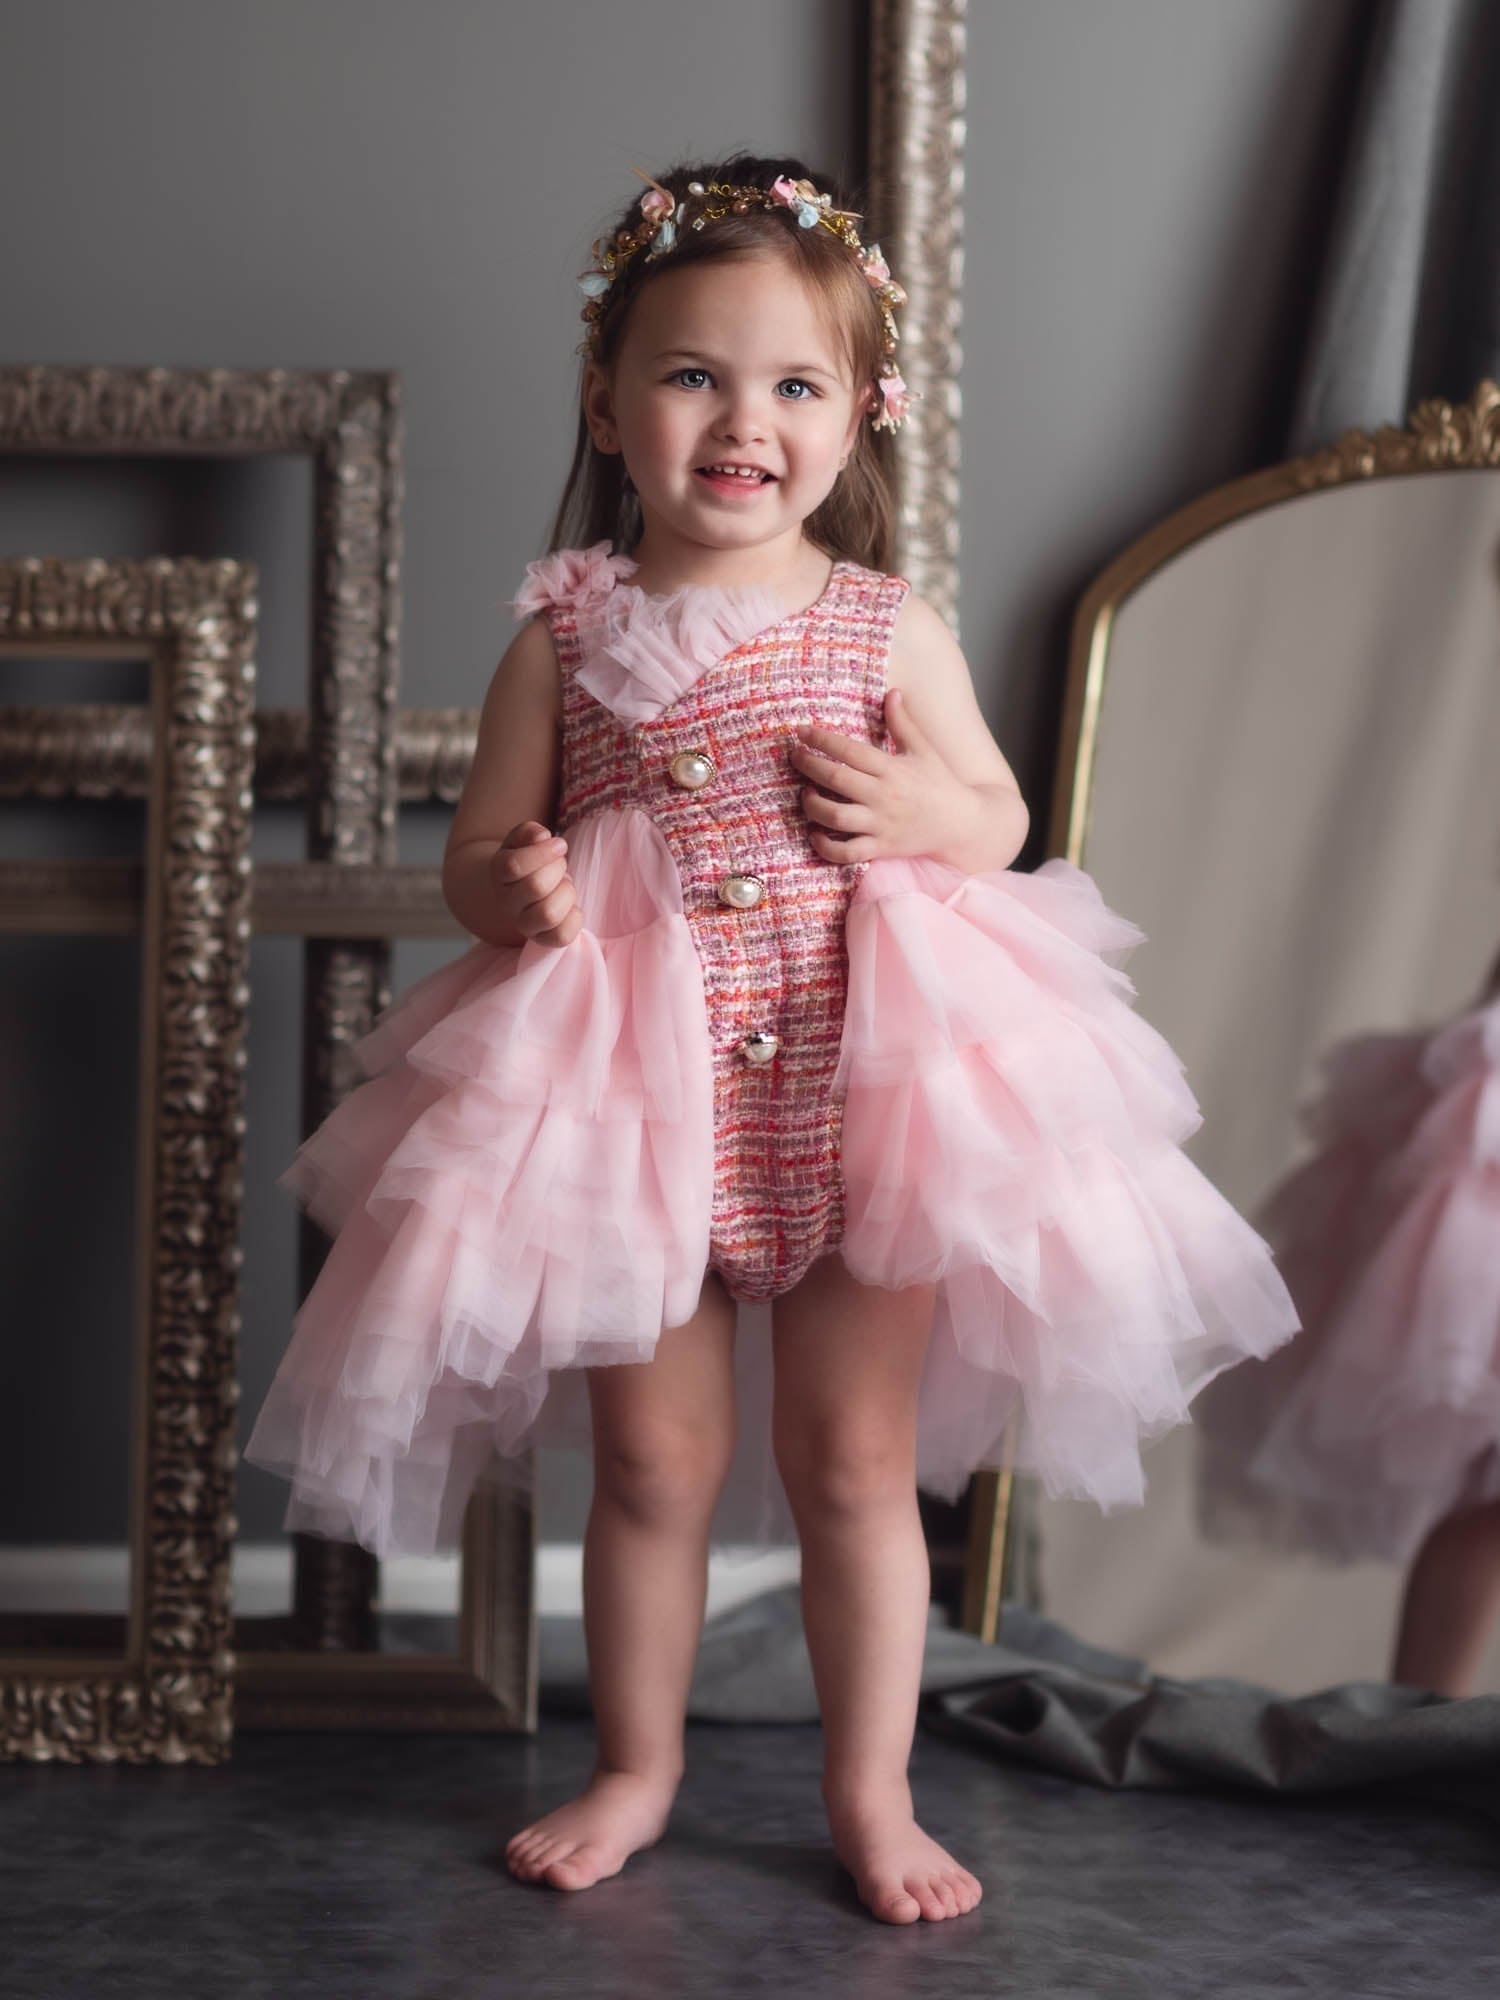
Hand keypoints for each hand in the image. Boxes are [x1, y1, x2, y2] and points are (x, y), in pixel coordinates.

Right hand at [489, 820, 583, 947]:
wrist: (515, 891)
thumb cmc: (526, 861)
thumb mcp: (522, 841)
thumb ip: (529, 832)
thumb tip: (542, 837)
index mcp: (499, 875)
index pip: (514, 866)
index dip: (543, 852)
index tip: (558, 845)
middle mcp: (507, 902)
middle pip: (536, 886)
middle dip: (557, 869)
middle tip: (559, 865)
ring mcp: (524, 924)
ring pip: (548, 914)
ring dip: (565, 893)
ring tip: (564, 885)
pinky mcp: (543, 939)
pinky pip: (562, 936)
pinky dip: (575, 918)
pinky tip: (571, 906)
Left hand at [788, 689, 982, 863]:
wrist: (962, 825)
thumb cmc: (941, 783)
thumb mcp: (924, 749)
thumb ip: (903, 722)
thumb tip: (892, 692)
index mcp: (892, 769)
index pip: (850, 751)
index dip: (822, 739)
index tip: (802, 732)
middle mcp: (884, 796)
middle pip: (836, 780)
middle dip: (809, 766)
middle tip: (795, 756)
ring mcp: (881, 825)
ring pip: (835, 817)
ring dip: (812, 805)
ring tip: (806, 794)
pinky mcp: (880, 848)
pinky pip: (846, 853)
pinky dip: (825, 847)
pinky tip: (815, 834)